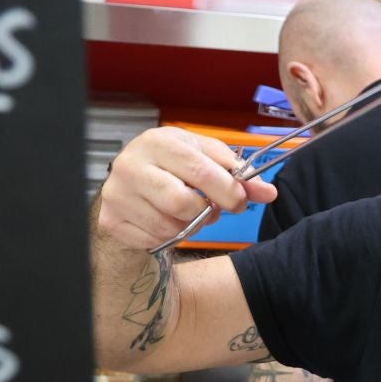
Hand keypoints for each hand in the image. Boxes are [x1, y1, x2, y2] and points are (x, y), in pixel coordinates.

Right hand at [93, 127, 277, 250]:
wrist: (131, 184)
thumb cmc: (171, 167)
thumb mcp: (205, 159)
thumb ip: (237, 174)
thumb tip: (269, 193)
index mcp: (157, 142)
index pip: (200, 171)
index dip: (227, 191)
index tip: (240, 201)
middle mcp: (131, 165)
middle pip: (181, 203)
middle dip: (205, 212)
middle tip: (211, 210)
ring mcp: (117, 194)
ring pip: (168, 226)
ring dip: (188, 226)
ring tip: (187, 214)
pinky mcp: (111, 219)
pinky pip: (153, 239)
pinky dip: (168, 236)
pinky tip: (166, 221)